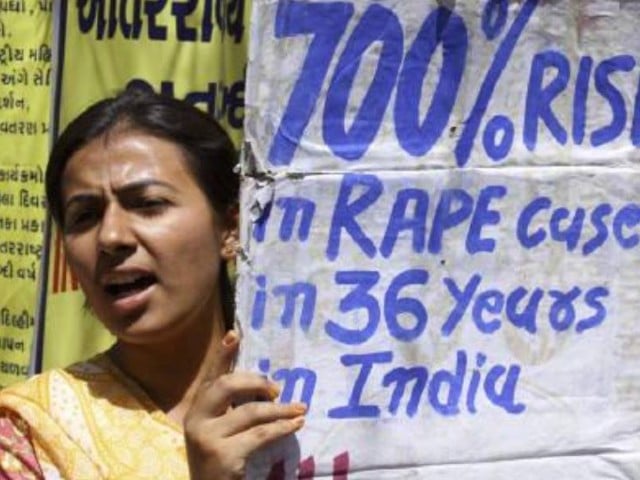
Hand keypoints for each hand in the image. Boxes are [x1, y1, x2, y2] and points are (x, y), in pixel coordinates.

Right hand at [184, 331, 305, 479]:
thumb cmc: (220, 460)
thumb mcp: (221, 429)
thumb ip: (232, 406)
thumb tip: (266, 384)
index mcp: (196, 410)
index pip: (211, 376)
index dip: (223, 355)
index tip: (235, 334)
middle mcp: (195, 420)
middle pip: (227, 385)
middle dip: (256, 382)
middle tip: (277, 389)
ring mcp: (206, 437)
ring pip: (250, 411)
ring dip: (280, 409)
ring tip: (300, 409)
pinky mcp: (223, 455)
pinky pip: (261, 434)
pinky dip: (282, 427)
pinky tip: (296, 424)